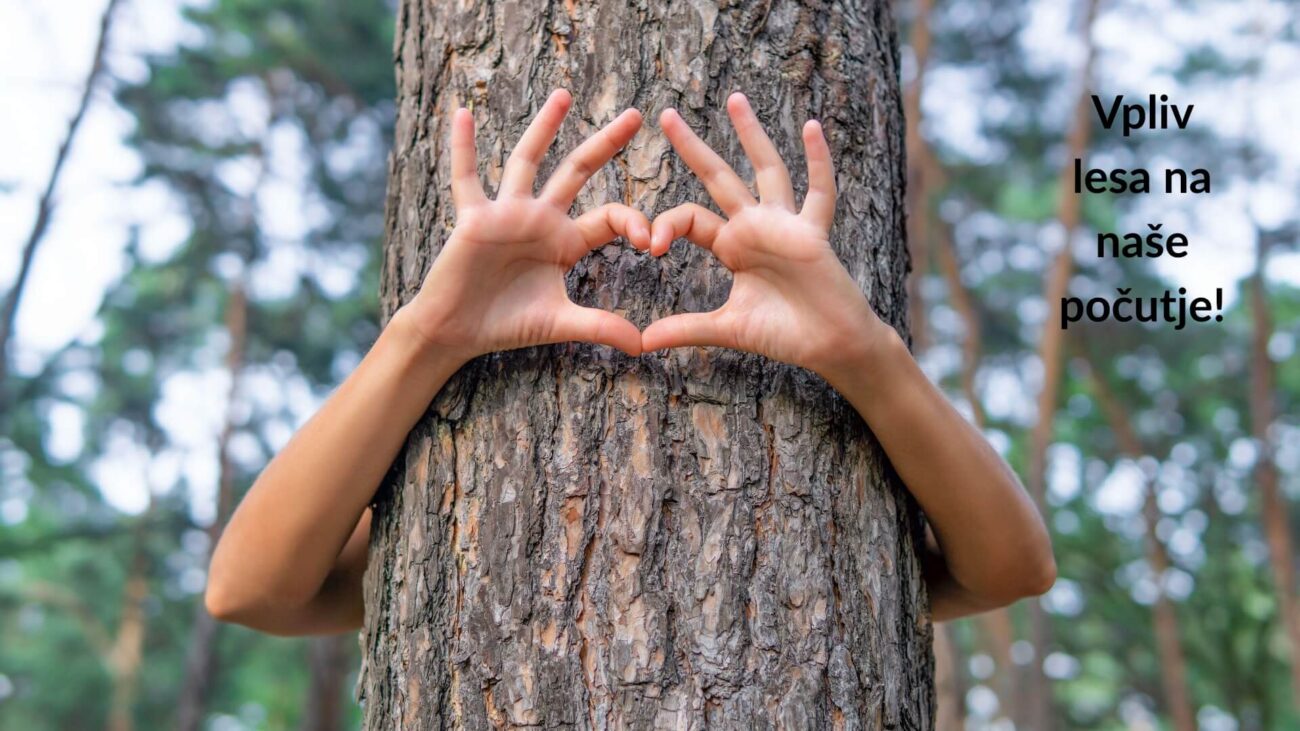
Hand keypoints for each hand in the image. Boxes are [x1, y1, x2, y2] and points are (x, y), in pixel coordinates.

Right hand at [401, 89, 649, 362]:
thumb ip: (600, 327)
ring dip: (545, 127)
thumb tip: (642, 346)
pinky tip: (462, 113)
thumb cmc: (506, 325)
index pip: (610, 216)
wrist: (458, 333)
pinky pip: (466, 177)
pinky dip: (463, 147)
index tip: (651, 241)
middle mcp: (540, 218)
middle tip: (636, 115)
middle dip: (606, 144)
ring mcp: (507, 213)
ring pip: (528, 161)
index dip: (634, 222)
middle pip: (578, 171)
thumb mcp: (560, 324)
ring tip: (565, 94)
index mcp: (566, 241)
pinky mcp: (474, 218)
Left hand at [641, 93, 891, 379]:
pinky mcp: (813, 234)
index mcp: (732, 246)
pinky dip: (819, 160)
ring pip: (767, 169)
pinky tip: (813, 127)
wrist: (830, 347)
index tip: (651, 246)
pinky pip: (819, 192)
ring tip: (734, 99)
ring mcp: (785, 225)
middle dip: (692, 147)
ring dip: (751, 134)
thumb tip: (642, 342)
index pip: (689, 217)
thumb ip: (687, 329)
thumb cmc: (785, 334)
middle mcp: (755, 226)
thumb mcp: (728, 329)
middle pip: (718, 176)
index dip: (666, 226)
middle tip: (664, 114)